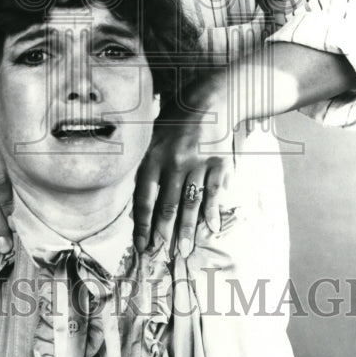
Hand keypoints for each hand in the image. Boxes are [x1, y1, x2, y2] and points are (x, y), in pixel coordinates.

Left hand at [133, 68, 235, 256]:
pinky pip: (214, 193)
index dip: (142, 225)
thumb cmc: (174, 124)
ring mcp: (197, 164)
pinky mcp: (218, 163)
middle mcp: (173, 163)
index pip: (144, 198)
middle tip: (159, 256)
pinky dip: (212, 213)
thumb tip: (136, 207)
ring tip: (184, 251)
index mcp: (152, 158)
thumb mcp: (152, 140)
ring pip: (190, 204)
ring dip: (186, 231)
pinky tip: (210, 230)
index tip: (141, 246)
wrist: (209, 100)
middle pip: (166, 206)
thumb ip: (145, 170)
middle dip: (162, 234)